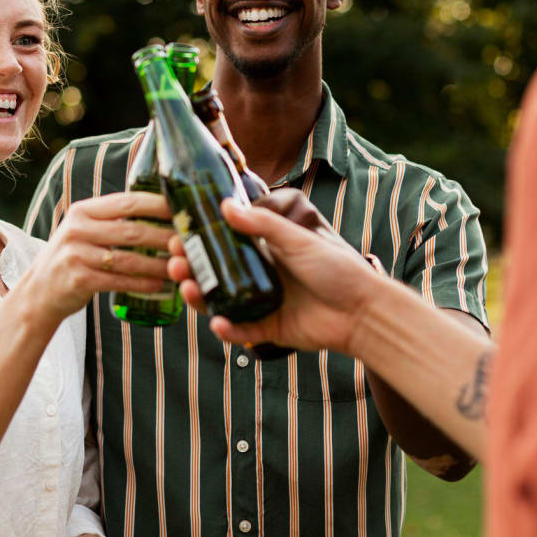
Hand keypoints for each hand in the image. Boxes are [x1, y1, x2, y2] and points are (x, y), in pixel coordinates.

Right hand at [23, 191, 173, 329]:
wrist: (38, 293)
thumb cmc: (74, 258)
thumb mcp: (85, 230)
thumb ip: (114, 219)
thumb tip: (163, 211)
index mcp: (84, 211)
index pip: (128, 202)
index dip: (159, 205)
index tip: (184, 209)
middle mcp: (78, 229)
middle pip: (132, 230)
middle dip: (165, 237)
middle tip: (190, 243)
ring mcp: (76, 255)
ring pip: (128, 258)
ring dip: (159, 264)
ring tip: (181, 268)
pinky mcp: (78, 280)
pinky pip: (118, 281)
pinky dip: (142, 284)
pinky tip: (160, 286)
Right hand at [167, 194, 384, 355]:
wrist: (362, 309)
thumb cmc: (336, 267)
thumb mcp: (297, 239)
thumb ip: (263, 224)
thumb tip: (225, 206)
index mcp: (266, 250)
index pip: (224, 244)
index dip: (199, 241)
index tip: (177, 235)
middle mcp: (260, 275)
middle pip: (215, 273)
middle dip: (191, 269)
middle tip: (173, 263)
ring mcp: (262, 303)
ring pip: (221, 301)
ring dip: (199, 296)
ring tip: (186, 287)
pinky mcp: (270, 330)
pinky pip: (241, 330)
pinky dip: (227, 328)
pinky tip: (218, 322)